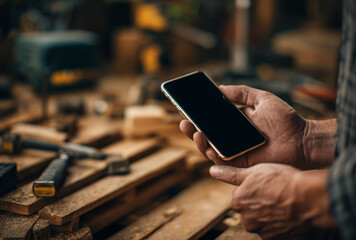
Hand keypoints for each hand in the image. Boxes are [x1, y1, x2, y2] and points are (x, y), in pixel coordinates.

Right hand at [180, 85, 309, 168]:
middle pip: (206, 134)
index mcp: (234, 122)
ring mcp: (234, 151)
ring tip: (191, 130)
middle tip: (183, 120)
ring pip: (209, 148)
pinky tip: (206, 143)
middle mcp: (231, 137)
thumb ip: (241, 93)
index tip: (185, 106)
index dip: (197, 114)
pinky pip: (220, 160)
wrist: (301, 139)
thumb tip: (219, 87)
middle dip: (191, 128)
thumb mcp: (261, 99)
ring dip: (197, 140)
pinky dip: (211, 153)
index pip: (211, 119)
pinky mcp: (239, 163)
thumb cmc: (285, 119)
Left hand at [209, 164, 336, 238]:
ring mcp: (262, 231)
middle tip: (276, 194)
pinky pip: (276, 230)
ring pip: (264, 221)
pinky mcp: (277, 239)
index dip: (254, 190)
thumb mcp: (254, 171)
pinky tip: (290, 213)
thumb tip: (212, 171)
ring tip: (285, 203)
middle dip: (260, 204)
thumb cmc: (281, 180)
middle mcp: (247, 220)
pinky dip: (281, 224)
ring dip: (271, 215)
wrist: (309, 198)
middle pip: (251, 211)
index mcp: (238, 202)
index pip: (241, 197)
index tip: (266, 186)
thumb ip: (231, 174)